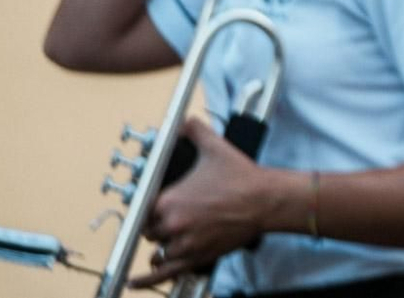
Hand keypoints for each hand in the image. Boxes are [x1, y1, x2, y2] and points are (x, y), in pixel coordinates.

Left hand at [129, 119, 280, 287]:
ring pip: (157, 250)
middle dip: (157, 224)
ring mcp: (184, 244)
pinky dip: (149, 278)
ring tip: (169, 237)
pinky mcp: (196, 257)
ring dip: (161, 244)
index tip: (152, 205)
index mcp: (169, 200)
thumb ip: (195, 131)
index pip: (142, 209)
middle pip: (149, 230)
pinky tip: (136, 281)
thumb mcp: (216, 148)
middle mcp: (172, 224)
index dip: (147, 206)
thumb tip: (186, 121)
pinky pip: (165, 272)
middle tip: (170, 217)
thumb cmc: (243, 177)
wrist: (267, 200)